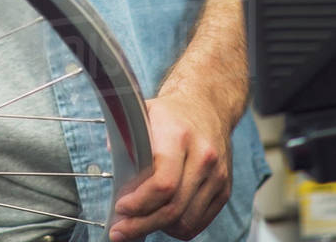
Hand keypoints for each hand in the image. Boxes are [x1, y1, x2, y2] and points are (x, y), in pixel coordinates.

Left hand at [109, 91, 231, 240]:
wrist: (207, 105)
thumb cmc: (171, 113)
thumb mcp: (144, 113)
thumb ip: (125, 135)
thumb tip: (111, 160)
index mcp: (179, 136)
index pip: (163, 183)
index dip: (140, 203)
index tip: (120, 208)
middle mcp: (203, 156)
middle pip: (173, 208)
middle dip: (142, 225)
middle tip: (120, 231)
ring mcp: (217, 175)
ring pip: (186, 221)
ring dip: (159, 228)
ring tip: (140, 222)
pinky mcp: (224, 190)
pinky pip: (199, 222)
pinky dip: (177, 227)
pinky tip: (161, 219)